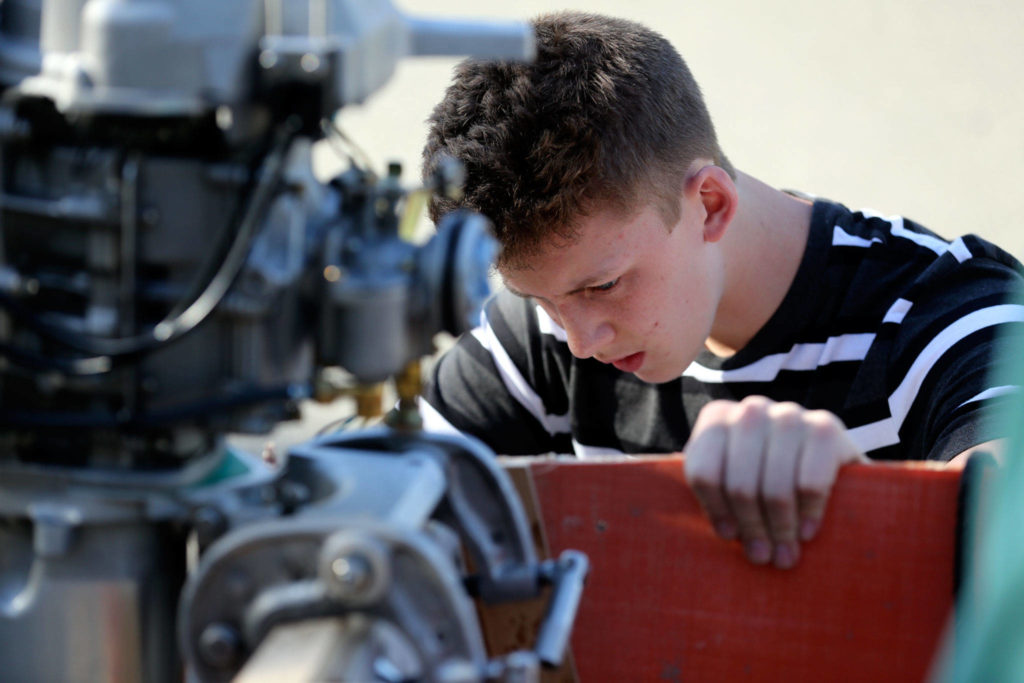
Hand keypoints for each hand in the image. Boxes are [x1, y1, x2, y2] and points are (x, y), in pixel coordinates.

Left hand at [683, 397, 865, 568]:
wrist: (829, 464)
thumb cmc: (766, 480)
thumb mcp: (732, 483)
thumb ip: (719, 498)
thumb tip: (726, 534)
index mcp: (717, 418)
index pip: (704, 473)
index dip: (716, 511)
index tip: (728, 537)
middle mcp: (751, 410)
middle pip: (739, 484)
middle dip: (752, 528)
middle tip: (763, 557)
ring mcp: (789, 415)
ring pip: (774, 487)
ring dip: (780, 529)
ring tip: (784, 555)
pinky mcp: (827, 427)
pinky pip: (810, 484)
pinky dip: (808, 514)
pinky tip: (807, 532)